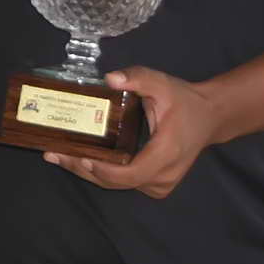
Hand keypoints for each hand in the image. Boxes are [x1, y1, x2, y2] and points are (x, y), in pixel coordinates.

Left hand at [44, 66, 226, 197]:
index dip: (103, 170)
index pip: (130, 174)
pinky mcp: (156, 186)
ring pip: (119, 186)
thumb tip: (110, 78)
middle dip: (83, 170)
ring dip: (89, 173)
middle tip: (53, 155)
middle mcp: (163, 175)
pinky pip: (125, 183)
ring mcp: (160, 185)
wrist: (209, 117)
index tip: (79, 157)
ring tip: (59, 157)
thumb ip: (138, 77)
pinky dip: (102, 173)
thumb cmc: (184, 100)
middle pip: (117, 183)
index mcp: (166, 153)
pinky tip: (80, 159)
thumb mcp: (162, 83)